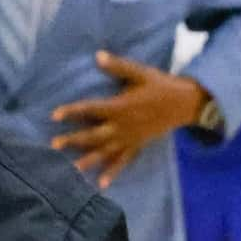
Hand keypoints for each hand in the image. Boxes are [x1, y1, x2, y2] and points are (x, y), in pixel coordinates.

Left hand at [49, 54, 209, 186]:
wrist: (187, 103)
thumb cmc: (161, 85)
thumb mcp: (140, 73)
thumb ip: (118, 66)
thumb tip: (97, 55)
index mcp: (120, 107)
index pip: (91, 109)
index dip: (73, 111)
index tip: (54, 115)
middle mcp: (123, 126)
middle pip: (94, 135)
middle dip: (73, 140)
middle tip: (53, 145)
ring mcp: (130, 138)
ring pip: (105, 152)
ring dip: (87, 160)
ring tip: (70, 171)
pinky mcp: (138, 145)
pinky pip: (124, 161)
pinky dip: (113, 172)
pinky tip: (101, 184)